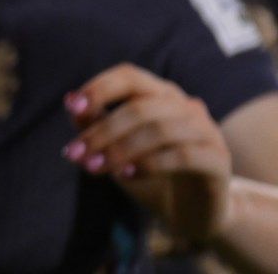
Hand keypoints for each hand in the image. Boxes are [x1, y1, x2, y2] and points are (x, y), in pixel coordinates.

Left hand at [65, 64, 231, 245]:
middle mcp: (186, 107)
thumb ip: (97, 125)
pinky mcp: (219, 160)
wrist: (193, 212)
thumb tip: (70, 101)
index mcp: (160, 95)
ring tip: (93, 168)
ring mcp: (207, 131)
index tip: (73, 108)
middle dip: (102, 130)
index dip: (100, 88)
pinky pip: (184, 156)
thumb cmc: (149, 173)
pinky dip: (151, 164)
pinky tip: (126, 176)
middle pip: (141, 106)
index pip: (129, 76)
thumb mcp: (116, 149)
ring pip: (160, 130)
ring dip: (120, 149)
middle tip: (74, 154)